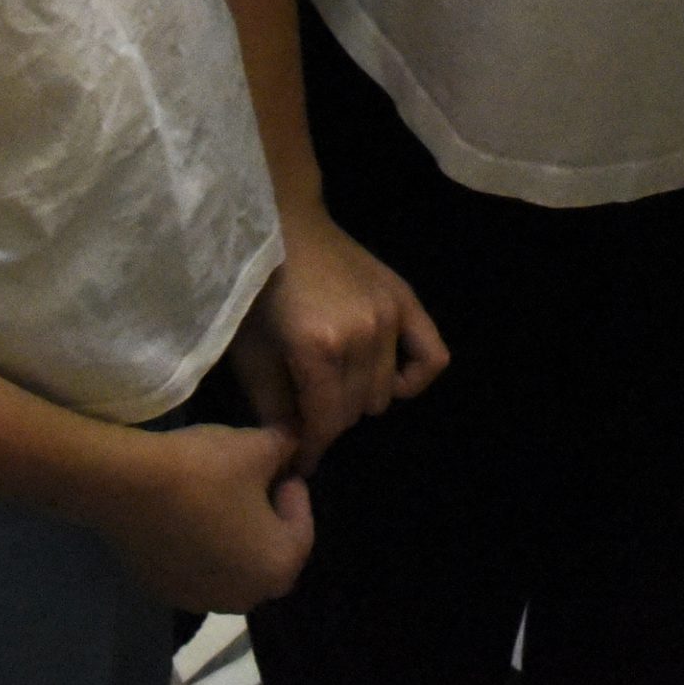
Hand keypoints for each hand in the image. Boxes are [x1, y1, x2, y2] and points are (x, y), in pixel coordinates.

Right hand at [94, 422, 314, 610]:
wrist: (127, 486)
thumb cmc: (204, 470)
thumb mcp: (255, 447)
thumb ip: (285, 447)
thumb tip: (292, 444)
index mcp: (278, 567)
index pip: (302, 526)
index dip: (292, 488)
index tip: (274, 463)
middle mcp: (247, 597)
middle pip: (271, 552)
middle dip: (268, 517)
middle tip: (252, 479)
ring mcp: (204, 601)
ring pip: (236, 565)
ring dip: (236, 536)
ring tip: (219, 496)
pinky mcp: (168, 593)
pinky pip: (200, 570)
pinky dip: (203, 547)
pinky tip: (187, 513)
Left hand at [229, 203, 448, 472]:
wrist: (282, 224)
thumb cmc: (256, 290)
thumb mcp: (250, 353)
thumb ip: (273, 408)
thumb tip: (294, 448)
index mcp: (318, 348)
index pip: (327, 424)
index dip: (312, 448)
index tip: (302, 459)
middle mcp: (361, 335)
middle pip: (355, 411)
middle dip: (330, 419)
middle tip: (310, 411)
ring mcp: (388, 315)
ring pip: (384, 393)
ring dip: (359, 398)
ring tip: (336, 385)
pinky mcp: (404, 299)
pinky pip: (433, 357)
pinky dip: (414, 378)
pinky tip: (390, 378)